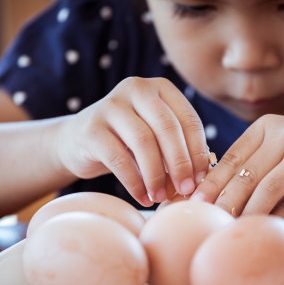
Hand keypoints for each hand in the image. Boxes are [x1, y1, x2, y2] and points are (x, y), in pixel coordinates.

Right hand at [54, 77, 208, 206]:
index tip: (202, 179)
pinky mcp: (91, 128)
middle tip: (186, 189)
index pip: (188, 119)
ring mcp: (110, 105)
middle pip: (167, 127)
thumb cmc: (128, 142)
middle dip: (180, 163)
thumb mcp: (156, 136)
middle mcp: (136, 88)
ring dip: (157, 175)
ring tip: (162, 196)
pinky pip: (118, 158)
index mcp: (160, 87)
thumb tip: (204, 175)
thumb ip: (179, 146)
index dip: (198, 151)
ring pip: (143, 141)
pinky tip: (143, 197)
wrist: (78, 142)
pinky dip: (134, 182)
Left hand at [191, 115, 283, 220]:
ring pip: (266, 190)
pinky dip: (274, 221)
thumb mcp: (281, 143)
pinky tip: (260, 232)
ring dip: (245, 214)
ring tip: (229, 229)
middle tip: (206, 221)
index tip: (193, 203)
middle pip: (245, 174)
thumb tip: (212, 192)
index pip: (231, 157)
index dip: (210, 182)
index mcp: (267, 127)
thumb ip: (253, 160)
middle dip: (222, 201)